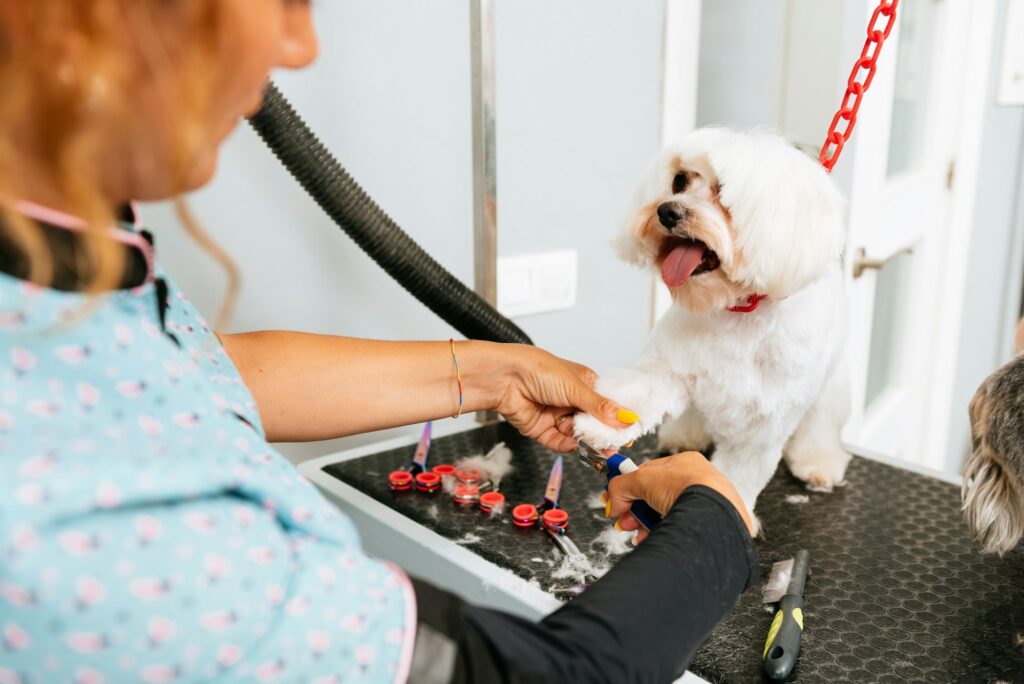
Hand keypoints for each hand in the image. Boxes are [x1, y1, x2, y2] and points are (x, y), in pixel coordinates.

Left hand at [492, 344, 638, 451]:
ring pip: (578, 435)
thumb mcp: (576, 388)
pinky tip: (574, 445)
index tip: (629, 430)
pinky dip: (567, 445)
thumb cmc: (539, 370)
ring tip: (593, 444)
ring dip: (584, 440)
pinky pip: (559, 443)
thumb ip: (601, 407)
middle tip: (613, 444)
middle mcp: (572, 401)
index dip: (618, 417)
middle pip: (594, 423)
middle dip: (601, 433)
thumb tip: (628, 418)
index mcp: (584, 384)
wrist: (504, 378)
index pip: (608, 404)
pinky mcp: (543, 430)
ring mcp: (557, 416)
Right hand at [607, 451, 753, 541]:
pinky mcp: (707, 525)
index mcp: (684, 463)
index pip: (648, 473)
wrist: (715, 515)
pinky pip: (678, 528)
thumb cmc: (688, 489)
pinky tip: (650, 539)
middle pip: (655, 496)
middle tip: (623, 520)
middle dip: (635, 510)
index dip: (628, 487)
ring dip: (645, 523)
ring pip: (666, 514)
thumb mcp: (642, 479)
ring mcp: (704, 504)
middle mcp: (696, 481)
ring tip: (636, 533)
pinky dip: (662, 533)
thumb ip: (621, 485)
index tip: (614, 499)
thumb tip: (613, 500)